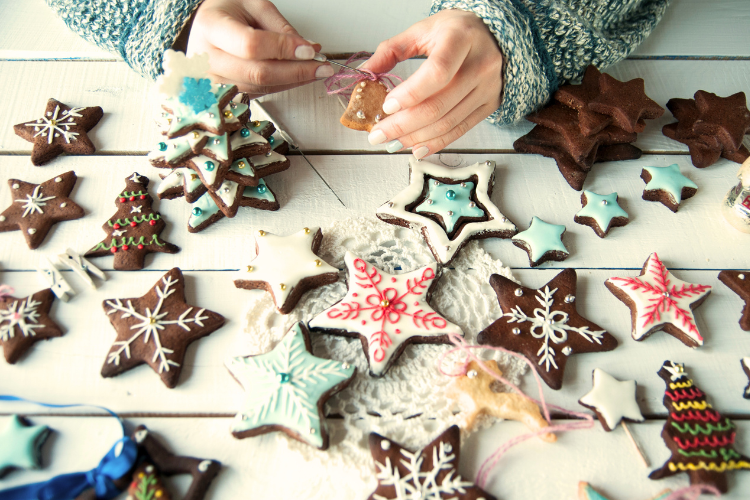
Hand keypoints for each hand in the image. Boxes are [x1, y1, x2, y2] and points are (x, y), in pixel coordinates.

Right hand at [186, 0, 332, 97]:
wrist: (204, 27)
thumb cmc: (227, 12)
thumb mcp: (253, 5)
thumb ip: (280, 26)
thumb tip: (307, 50)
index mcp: (211, 27)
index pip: (251, 45)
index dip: (283, 49)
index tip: (309, 50)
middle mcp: (207, 58)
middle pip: (258, 73)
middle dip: (296, 72)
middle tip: (323, 67)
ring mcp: (213, 81)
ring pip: (261, 88)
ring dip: (293, 81)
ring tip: (315, 70)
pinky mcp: (224, 95)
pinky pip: (259, 93)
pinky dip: (282, 85)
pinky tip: (297, 75)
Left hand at [363, 10, 503, 157]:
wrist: (494, 36)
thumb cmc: (457, 31)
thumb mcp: (423, 29)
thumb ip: (392, 50)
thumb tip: (366, 72)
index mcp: (461, 38)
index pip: (437, 72)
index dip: (410, 94)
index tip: (387, 107)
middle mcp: (479, 65)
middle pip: (438, 105)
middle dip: (403, 126)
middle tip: (379, 134)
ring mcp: (487, 88)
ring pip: (447, 123)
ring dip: (415, 138)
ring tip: (392, 142)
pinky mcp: (489, 105)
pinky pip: (460, 130)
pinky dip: (436, 142)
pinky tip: (416, 147)